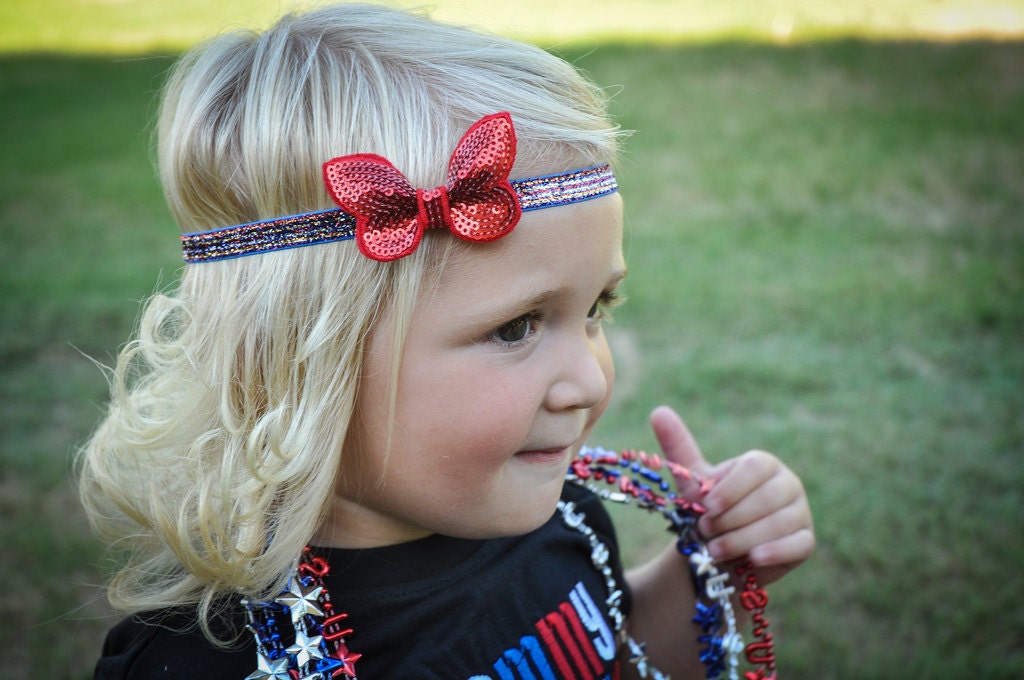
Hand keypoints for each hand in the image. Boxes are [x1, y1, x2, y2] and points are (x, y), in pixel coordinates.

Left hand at [650, 405, 814, 585]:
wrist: (719, 551)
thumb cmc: (709, 511)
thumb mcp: (692, 481)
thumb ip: (678, 447)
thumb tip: (659, 411)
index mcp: (763, 464)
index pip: (755, 468)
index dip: (730, 489)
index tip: (706, 507)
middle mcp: (788, 483)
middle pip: (767, 497)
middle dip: (731, 518)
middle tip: (706, 531)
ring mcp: (800, 512)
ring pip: (778, 524)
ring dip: (742, 539)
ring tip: (716, 549)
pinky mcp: (805, 542)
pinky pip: (797, 544)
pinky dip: (774, 552)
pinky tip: (753, 558)